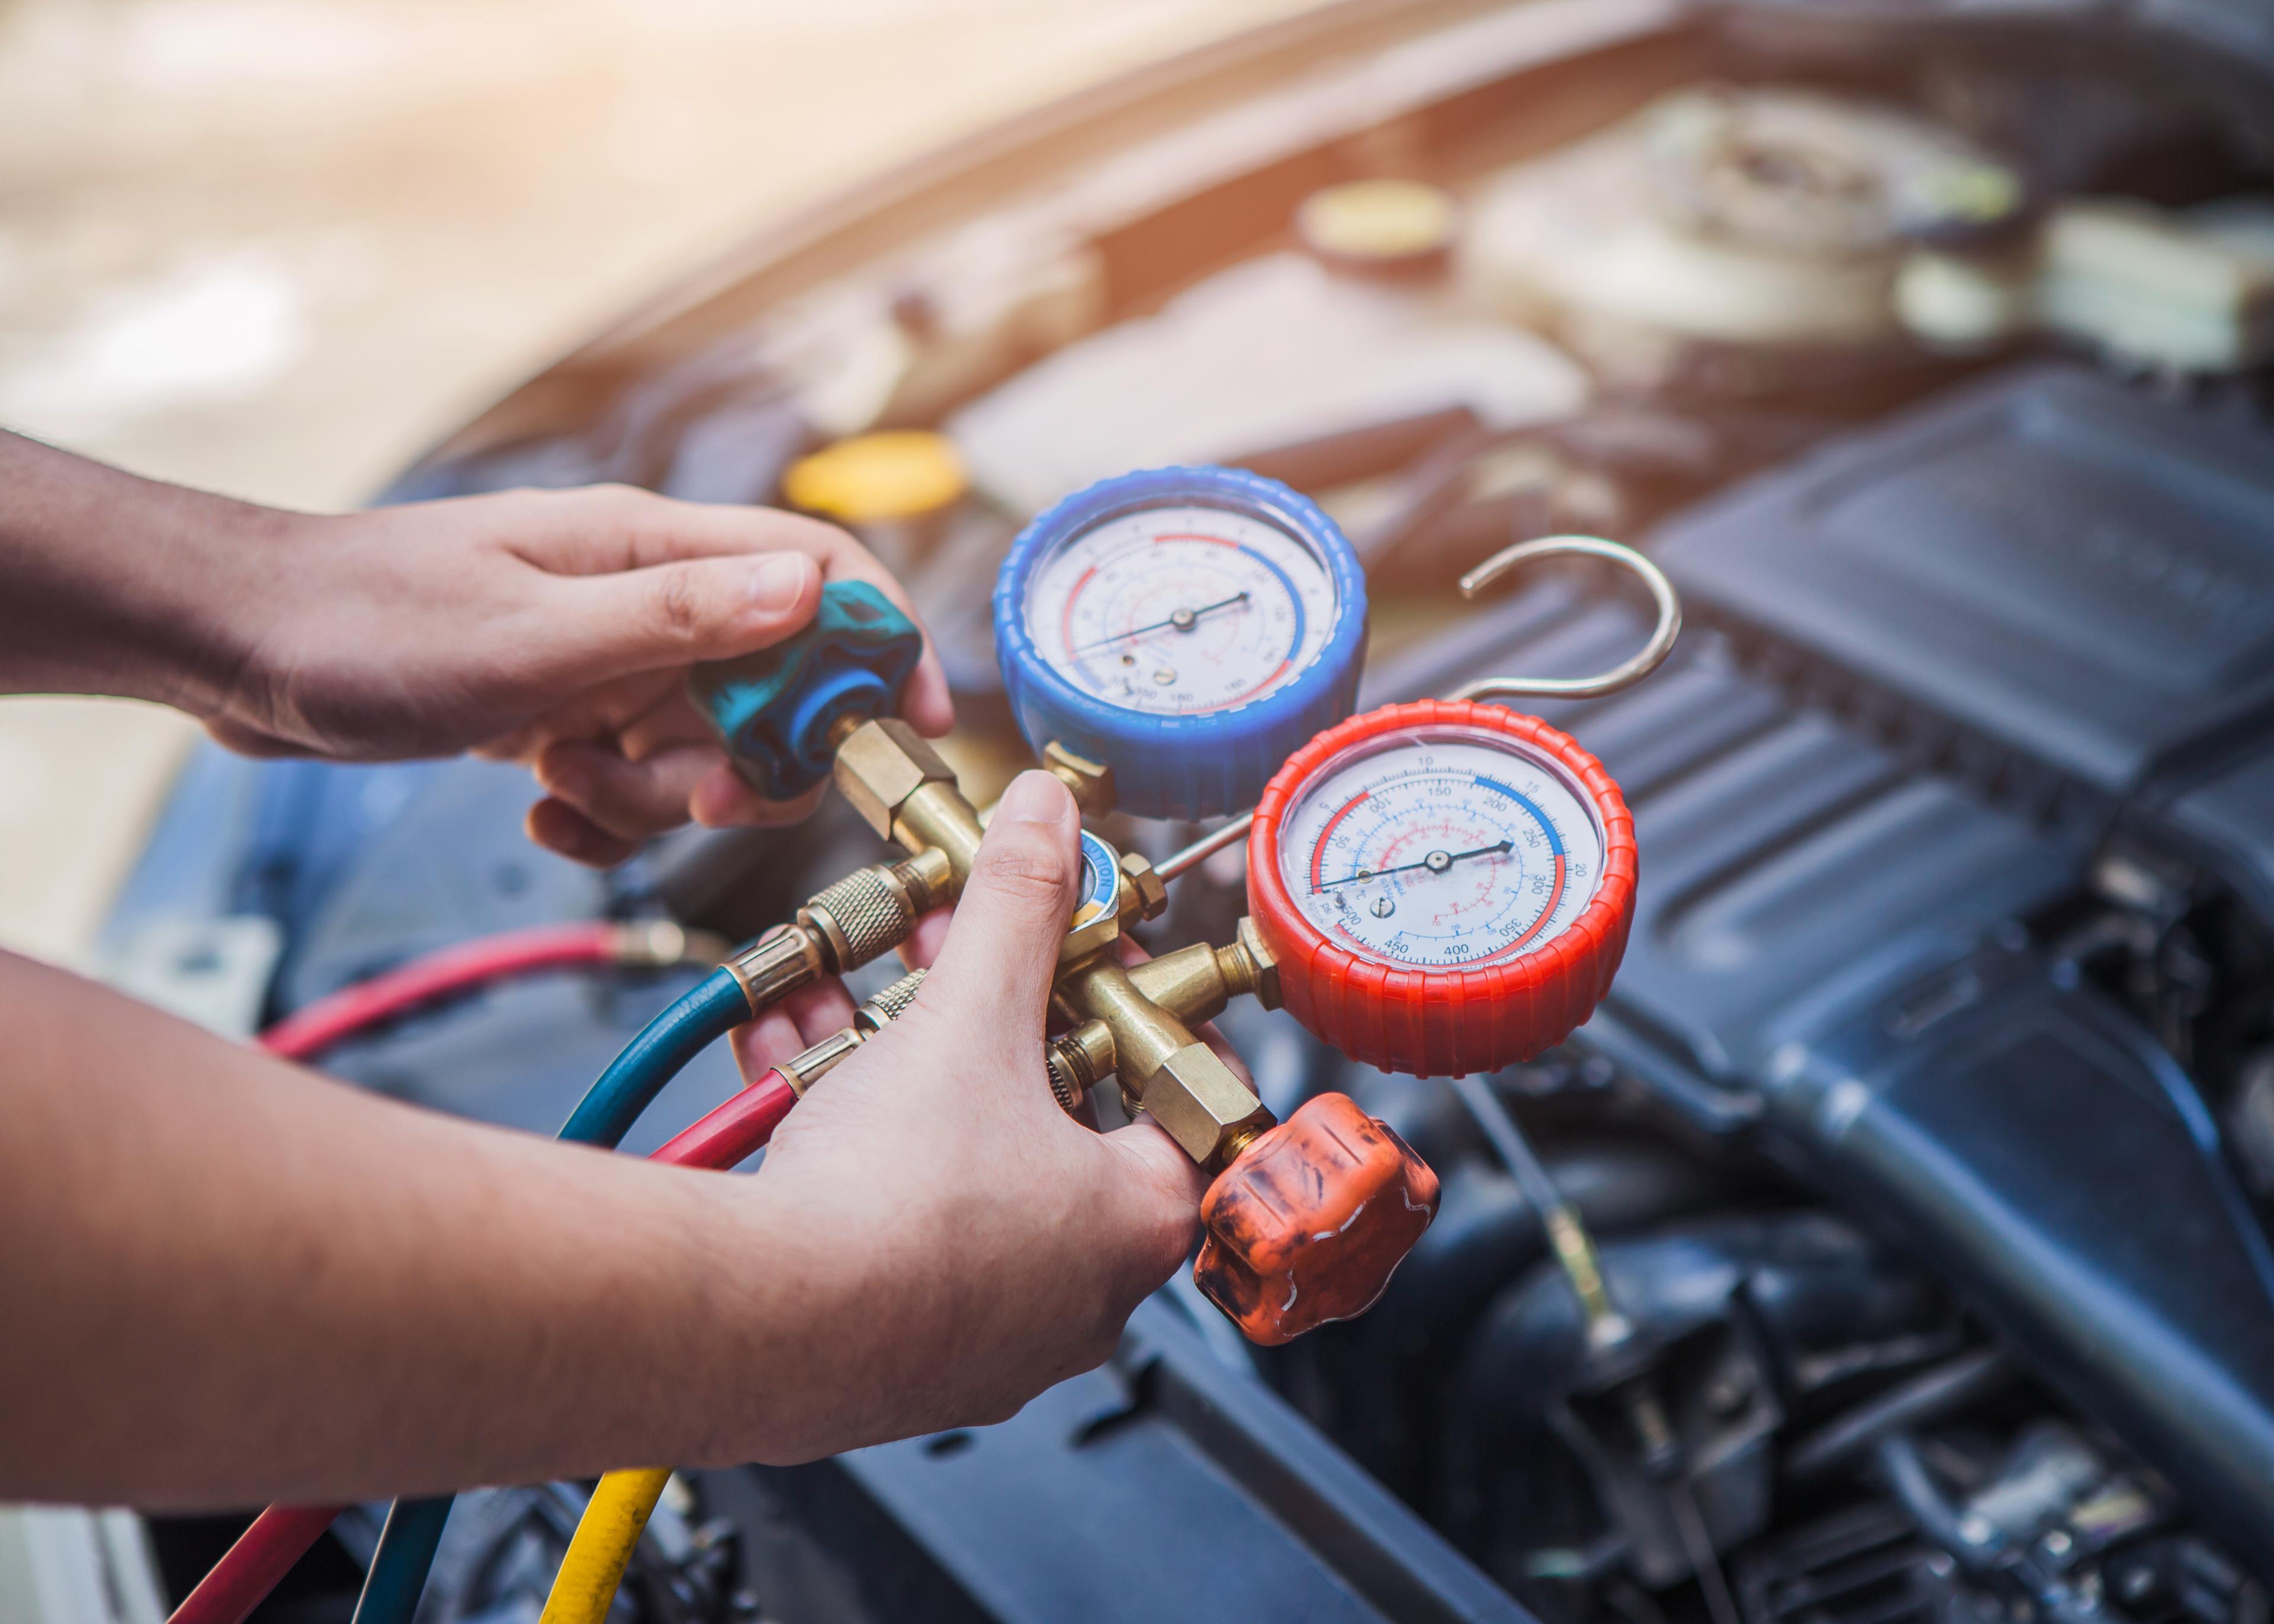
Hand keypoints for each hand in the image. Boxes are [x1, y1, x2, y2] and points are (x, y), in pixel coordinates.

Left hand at [208, 484, 951, 864]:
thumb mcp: (529, 637)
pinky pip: (636, 776)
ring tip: (562, 784)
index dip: (885, 642)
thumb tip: (814, 591)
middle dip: (744, 763)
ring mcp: (609, 656)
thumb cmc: (365, 624)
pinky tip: (542, 807)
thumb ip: (679, 619)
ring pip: (704, 748)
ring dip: (652, 796)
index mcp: (653, 549)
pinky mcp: (570, 709)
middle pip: (776, 689)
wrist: (238, 649)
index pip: (822, 571)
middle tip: (688, 796)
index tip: (910, 726)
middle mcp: (647, 599)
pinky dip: (605, 810)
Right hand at [729, 772, 1207, 1454]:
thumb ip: (1016, 906)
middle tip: (951, 956)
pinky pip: (886, 1209)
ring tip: (850, 990)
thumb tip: (1048, 819)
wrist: (763, 1323)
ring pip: (955, 1159)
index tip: (1085, 959)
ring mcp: (985, 1325)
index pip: (1177, 1095)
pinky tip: (788, 1051)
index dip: (1130, 1008)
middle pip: (1049, 1117)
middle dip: (985, 1020)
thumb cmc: (895, 1207)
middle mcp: (1077, 1289)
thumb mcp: (969, 1016)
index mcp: (1136, 1219)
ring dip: (898, 1061)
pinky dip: (846, 1128)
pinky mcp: (895, 1343)